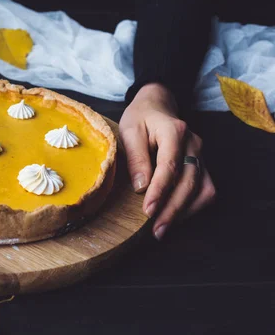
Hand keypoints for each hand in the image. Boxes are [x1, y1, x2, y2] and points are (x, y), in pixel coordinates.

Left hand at [119, 83, 215, 239]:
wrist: (158, 105)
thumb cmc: (140, 118)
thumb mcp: (129, 131)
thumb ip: (136, 157)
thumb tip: (141, 187)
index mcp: (175, 132)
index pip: (169, 166)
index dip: (159, 191)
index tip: (148, 211)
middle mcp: (194, 144)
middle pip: (188, 182)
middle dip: (172, 209)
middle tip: (155, 229)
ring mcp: (201, 155)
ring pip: (201, 189)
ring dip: (184, 212)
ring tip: (163, 229)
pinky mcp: (202, 165)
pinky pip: (206, 190)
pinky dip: (193, 207)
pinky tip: (176, 218)